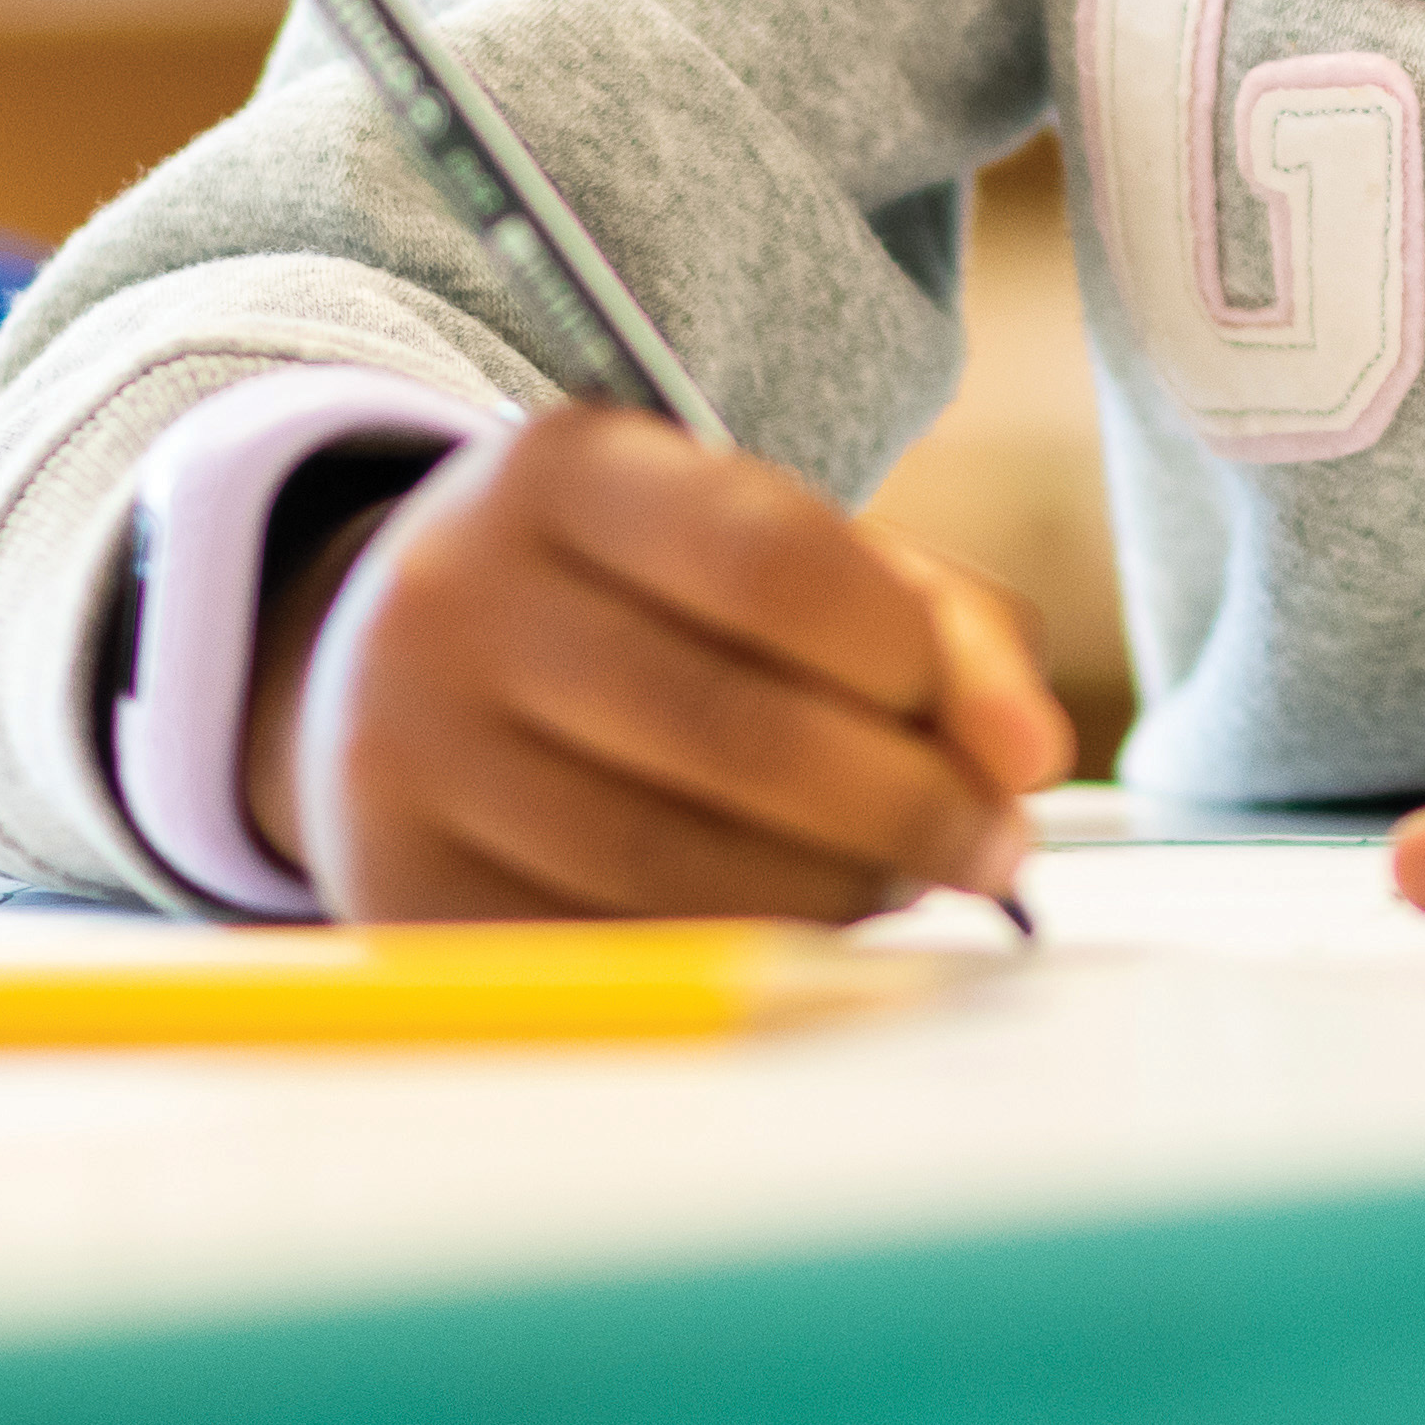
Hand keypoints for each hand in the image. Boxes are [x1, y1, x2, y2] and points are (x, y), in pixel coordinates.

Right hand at [250, 406, 1074, 924]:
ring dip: (836, 896)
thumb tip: (1026, 753)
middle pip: (733, 730)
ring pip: (671, 861)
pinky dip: (734, 954)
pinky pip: (604, 948)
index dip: (920, 668)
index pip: (774, 564)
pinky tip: (792, 927)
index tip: (1003, 742)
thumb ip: (933, 622)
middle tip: (993, 847)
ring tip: (900, 884)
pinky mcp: (399, 887)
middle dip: (908, 808)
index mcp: (561, 470)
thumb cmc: (642, 602)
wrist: (398, 666)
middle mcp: (455, 597)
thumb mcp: (769, 546)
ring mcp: (406, 752)